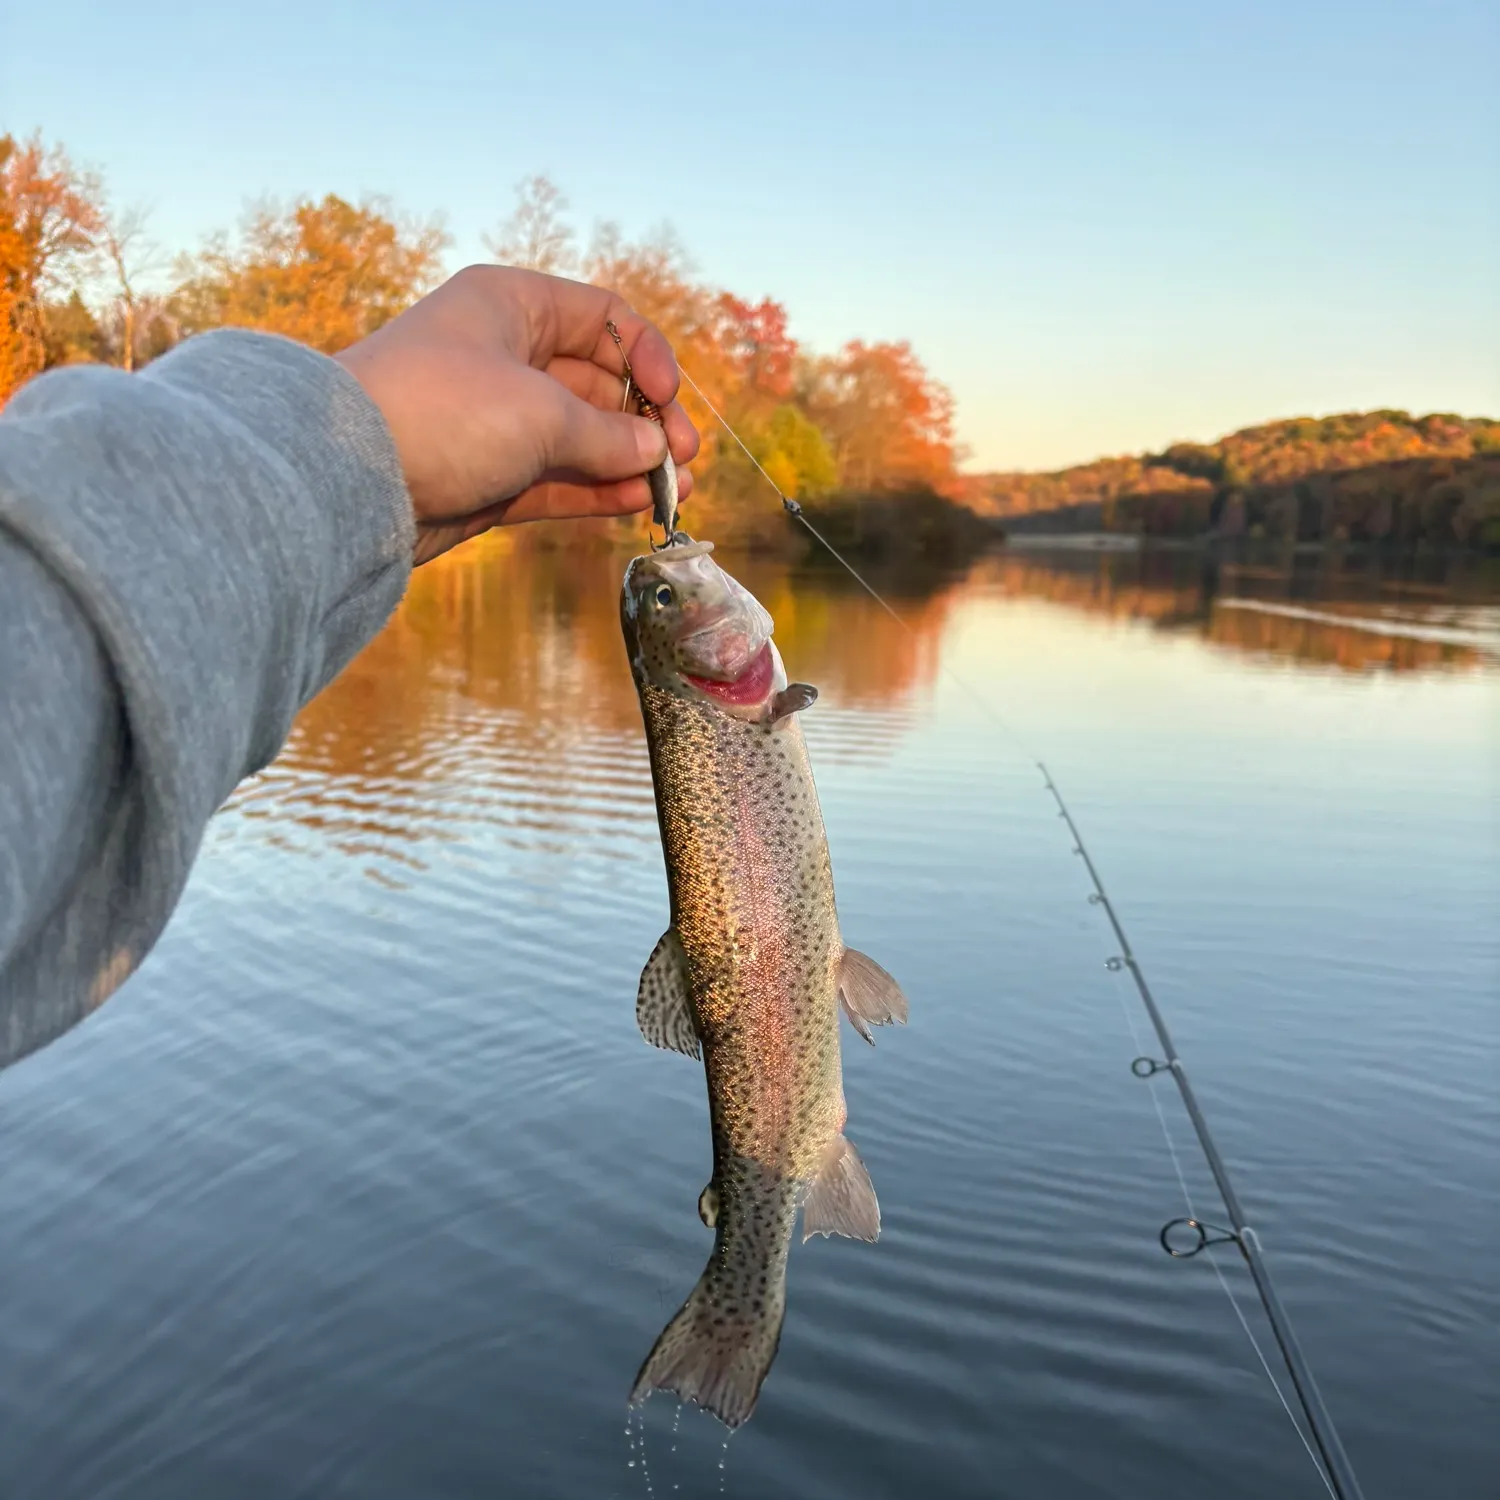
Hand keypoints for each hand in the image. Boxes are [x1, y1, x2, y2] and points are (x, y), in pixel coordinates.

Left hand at [335, 265, 699, 564]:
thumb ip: (610, 434)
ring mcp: (496, 419)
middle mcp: (506, 355)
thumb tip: (654, 452)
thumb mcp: (543, 413)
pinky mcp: (488, 475)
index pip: (603, 318)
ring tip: (674, 494)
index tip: (668, 400)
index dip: (647, 356)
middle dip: (646, 421)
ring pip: (582, 437)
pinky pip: (558, 477)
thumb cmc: (442, 414)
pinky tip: (636, 504)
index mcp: (513, 306)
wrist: (348, 479)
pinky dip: (597, 489)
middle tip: (683, 461)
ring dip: (631, 462)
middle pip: (599, 382)